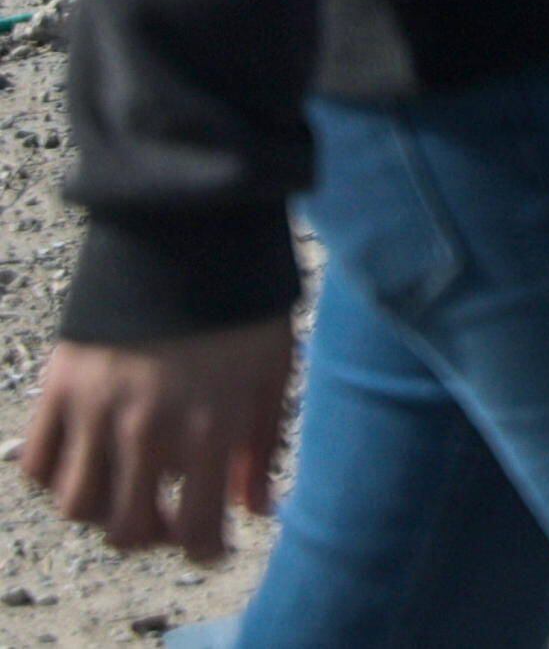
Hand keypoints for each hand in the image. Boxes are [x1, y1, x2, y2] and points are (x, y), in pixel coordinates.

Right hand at [21, 323, 291, 561]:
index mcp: (209, 428)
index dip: (206, 549)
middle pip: (129, 529)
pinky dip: (55, 476)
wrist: (190, 232)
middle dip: (154, 534)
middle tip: (171, 515)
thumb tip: (257, 508)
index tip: (213, 545)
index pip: (197, 528)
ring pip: (76, 505)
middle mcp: (147, 429)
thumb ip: (264, 446)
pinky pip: (37, 462)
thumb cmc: (245, 302)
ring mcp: (95, 408)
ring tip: (126, 490)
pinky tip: (86, 460)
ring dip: (101, 512)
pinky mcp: (59, 385)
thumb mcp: (276, 370)